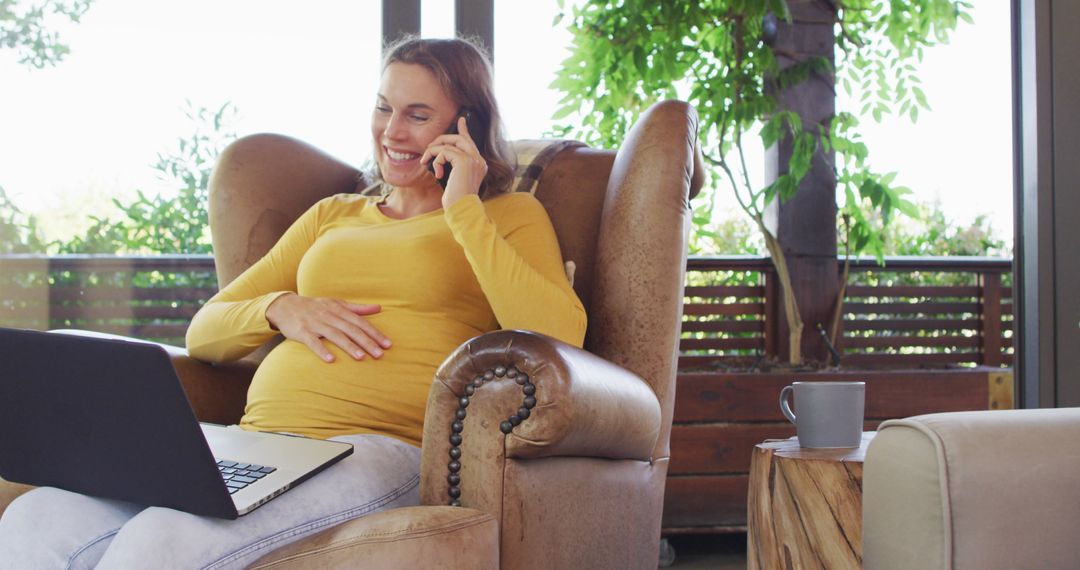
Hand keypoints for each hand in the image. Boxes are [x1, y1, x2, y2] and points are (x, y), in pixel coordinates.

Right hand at [265, 293, 391, 362]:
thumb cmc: (316, 306)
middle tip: (380, 354)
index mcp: (339, 309)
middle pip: (351, 329)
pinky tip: (330, 360)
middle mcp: (329, 316)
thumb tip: (379, 308)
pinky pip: (312, 342)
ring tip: (361, 357)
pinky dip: (321, 350)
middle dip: (367, 342)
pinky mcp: (302, 332)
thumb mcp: (337, 304)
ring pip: (335, 335)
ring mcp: (315, 323)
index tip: (387, 344)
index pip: (361, 322)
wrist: (285, 305)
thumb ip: (358, 308)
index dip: (375, 333)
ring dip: (349, 346)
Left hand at [421, 115, 487, 208]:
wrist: (463, 209)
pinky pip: (444, 151)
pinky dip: (436, 160)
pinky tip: (437, 174)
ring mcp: (473, 159)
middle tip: (429, 147)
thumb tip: (440, 155)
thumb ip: (453, 167)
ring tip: (426, 161)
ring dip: (433, 151)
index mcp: (479, 164)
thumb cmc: (457, 200)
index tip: (460, 120)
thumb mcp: (454, 180)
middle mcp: (478, 160)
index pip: (470, 142)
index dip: (464, 130)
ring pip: (449, 143)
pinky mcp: (464, 161)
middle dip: (442, 139)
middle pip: (459, 138)